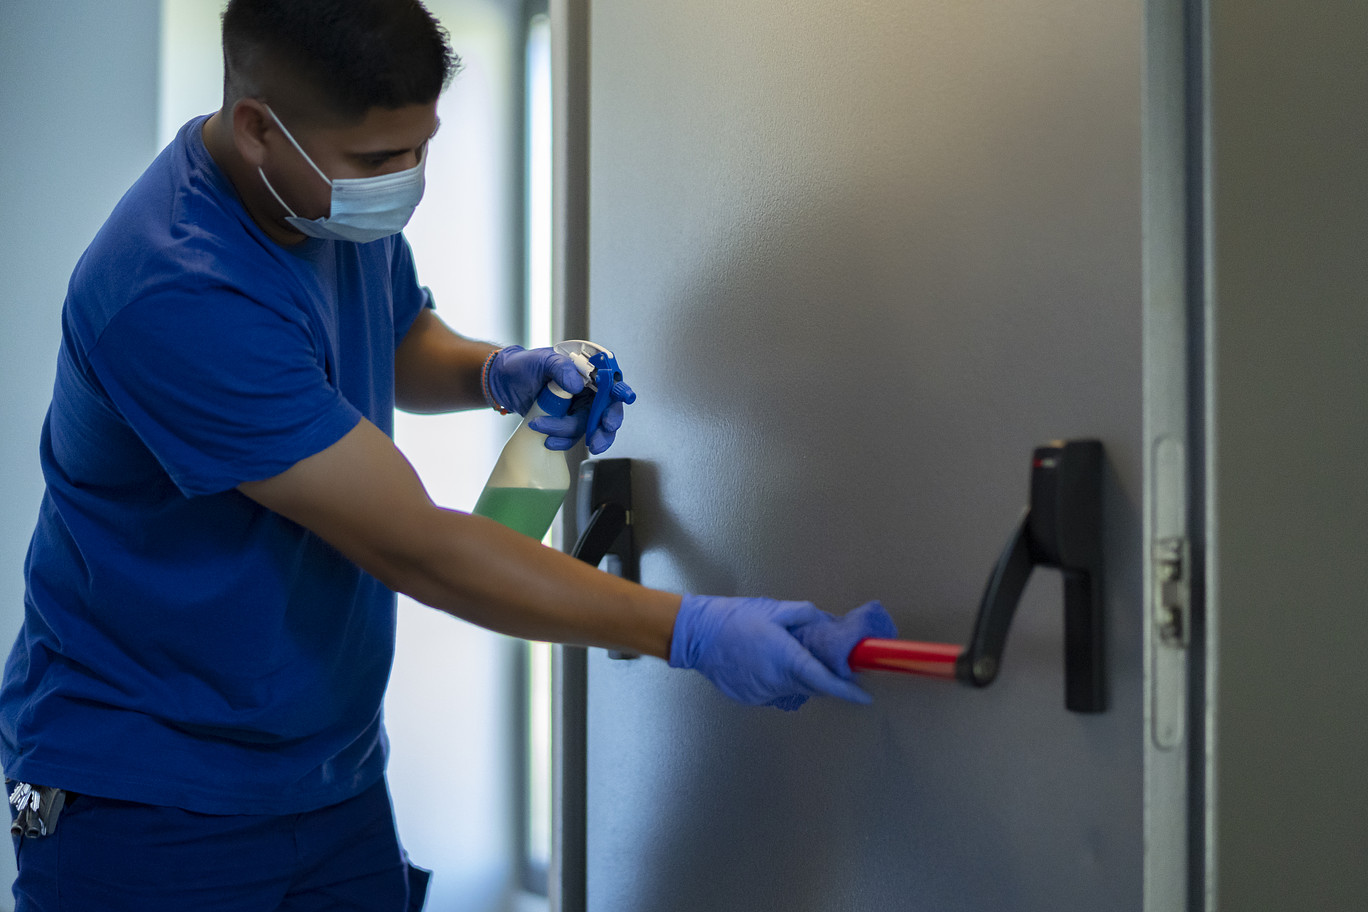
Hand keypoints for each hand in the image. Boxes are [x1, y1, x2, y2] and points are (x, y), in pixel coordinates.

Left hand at [488, 346, 634, 452]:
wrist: (504, 383)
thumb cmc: (525, 365)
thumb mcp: (543, 360)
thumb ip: (562, 368)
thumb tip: (577, 384)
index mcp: (588, 372)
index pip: (611, 381)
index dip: (621, 391)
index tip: (624, 399)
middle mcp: (588, 391)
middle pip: (607, 411)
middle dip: (604, 428)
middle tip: (596, 440)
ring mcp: (578, 408)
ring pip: (589, 428)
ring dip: (569, 434)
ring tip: (547, 433)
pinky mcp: (566, 423)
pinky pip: (571, 437)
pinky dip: (561, 441)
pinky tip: (548, 440)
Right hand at [668, 595, 881, 710]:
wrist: (698, 635)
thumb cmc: (734, 619)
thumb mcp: (775, 609)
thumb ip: (805, 615)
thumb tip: (826, 622)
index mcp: (787, 659)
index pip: (825, 681)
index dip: (847, 691)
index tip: (863, 696)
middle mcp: (777, 681)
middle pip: (812, 687)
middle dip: (823, 677)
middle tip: (825, 660)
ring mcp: (762, 693)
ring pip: (793, 689)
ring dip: (797, 676)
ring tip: (783, 653)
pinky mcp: (750, 697)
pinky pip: (774, 691)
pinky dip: (777, 679)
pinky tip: (765, 662)